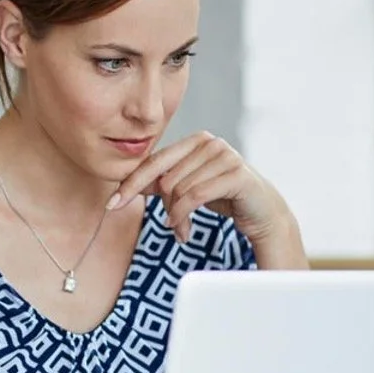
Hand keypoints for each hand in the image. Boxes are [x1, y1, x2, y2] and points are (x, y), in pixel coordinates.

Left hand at [113, 130, 291, 243]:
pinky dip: (184, 216)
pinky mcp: (236, 173)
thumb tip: (126, 187)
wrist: (261, 211)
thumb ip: (160, 184)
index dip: (130, 184)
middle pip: (166, 179)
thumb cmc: (223, 196)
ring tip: (182, 230)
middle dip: (164, 207)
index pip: (153, 162)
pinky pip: (196, 196)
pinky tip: (183, 231)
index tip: (112, 204)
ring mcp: (224, 155)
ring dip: (176, 218)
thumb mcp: (188, 188)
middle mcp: (209, 142)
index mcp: (194, 141)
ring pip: (179, 189)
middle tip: (172, 226)